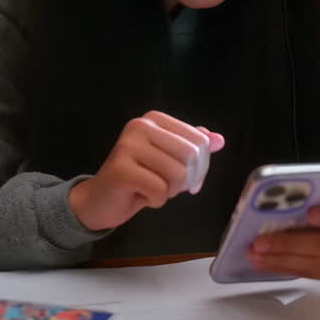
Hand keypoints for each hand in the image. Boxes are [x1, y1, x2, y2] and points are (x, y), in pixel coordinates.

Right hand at [69, 111, 224, 230]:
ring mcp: (128, 145)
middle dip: (188, 180)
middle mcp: (140, 125)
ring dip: (171, 191)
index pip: (200, 141)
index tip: (188, 179)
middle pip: (191, 155)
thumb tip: (219, 140)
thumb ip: (193, 147)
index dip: (202, 166)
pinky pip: (160, 189)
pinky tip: (142, 196)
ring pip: (177, 173)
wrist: (100, 200)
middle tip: (171, 188)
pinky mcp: (121, 169)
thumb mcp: (170, 160)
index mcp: (155, 118)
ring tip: (154, 190)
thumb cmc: (139, 179)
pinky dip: (157, 200)